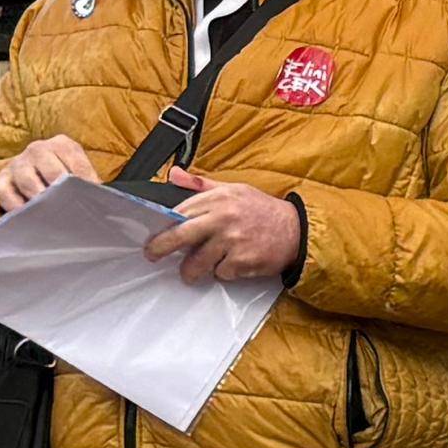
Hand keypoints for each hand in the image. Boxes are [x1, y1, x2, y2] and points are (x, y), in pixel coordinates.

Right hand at [0, 132, 101, 212]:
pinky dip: (16, 206)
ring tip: (49, 214)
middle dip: (60, 189)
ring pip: (27, 179)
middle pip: (50, 168)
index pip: (75, 160)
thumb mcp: (77, 170)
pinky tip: (28, 217)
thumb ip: (88, 181)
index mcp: (62, 144)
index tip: (91, 198)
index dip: (85, 181)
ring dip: (39, 198)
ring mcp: (18, 163)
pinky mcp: (2, 180)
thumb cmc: (62, 175)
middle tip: (68, 207)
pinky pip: (5, 193)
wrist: (33, 172)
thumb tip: (99, 198)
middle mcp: (38, 149)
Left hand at [143, 178, 308, 286]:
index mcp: (219, 198)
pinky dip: (221, 273)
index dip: (163, 226)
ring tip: (192, 271)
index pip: (180, 212)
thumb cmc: (261, 210)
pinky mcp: (242, 261)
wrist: (295, 229)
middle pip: (180, 236)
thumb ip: (200, 184)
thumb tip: (173, 173)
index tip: (154, 235)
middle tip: (152, 255)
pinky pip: (219, 273)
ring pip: (196, 262)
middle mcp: (223, 217)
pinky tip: (230, 264)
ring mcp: (232, 240)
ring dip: (191, 270)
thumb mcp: (233, 189)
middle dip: (160, 248)